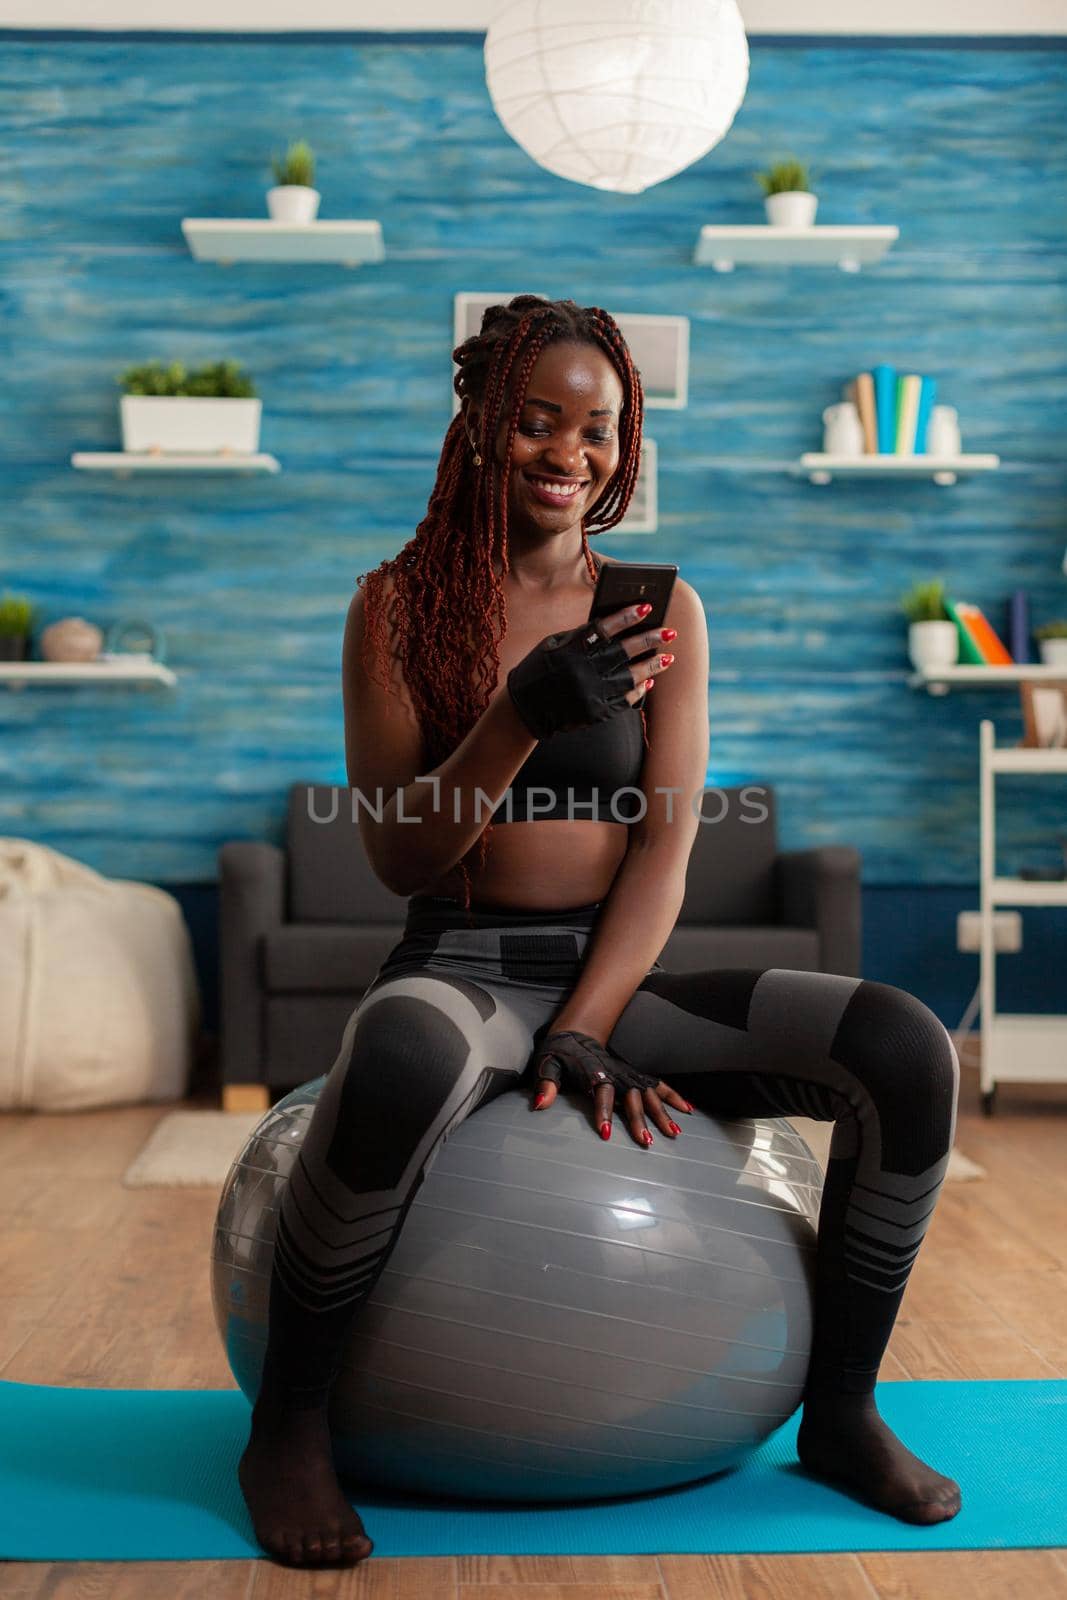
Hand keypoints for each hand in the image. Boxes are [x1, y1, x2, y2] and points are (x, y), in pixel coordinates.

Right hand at [506, 601, 677, 739]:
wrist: (525, 709)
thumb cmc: (540, 669)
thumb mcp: (553, 646)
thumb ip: (581, 636)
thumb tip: (616, 625)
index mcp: (569, 650)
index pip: (603, 629)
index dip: (625, 617)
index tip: (646, 607)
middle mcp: (582, 672)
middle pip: (622, 652)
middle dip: (648, 640)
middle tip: (670, 632)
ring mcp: (590, 694)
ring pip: (630, 677)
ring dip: (651, 666)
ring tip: (668, 658)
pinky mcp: (595, 713)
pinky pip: (624, 699)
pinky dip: (638, 689)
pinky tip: (650, 680)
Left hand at [529, 1028, 693, 1147]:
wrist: (576, 1033)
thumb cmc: (560, 1052)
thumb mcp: (548, 1063)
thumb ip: (546, 1083)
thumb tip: (538, 1104)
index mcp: (595, 1071)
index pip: (601, 1092)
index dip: (604, 1111)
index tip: (606, 1133)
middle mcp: (616, 1073)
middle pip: (630, 1098)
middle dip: (639, 1120)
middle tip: (646, 1142)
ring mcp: (628, 1073)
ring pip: (648, 1094)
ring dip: (662, 1112)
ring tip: (674, 1133)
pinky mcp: (635, 1075)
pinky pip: (658, 1085)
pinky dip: (673, 1096)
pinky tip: (687, 1110)